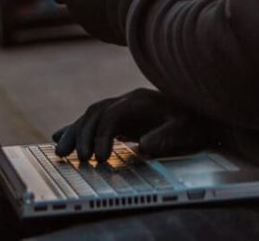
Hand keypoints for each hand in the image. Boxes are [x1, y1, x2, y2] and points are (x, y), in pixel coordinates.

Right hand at [52, 88, 213, 162]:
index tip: (100, 157)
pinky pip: (93, 122)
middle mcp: (126, 100)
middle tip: (80, 158)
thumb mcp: (184, 130)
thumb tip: (144, 146)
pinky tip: (60, 138)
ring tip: (61, 153)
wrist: (198, 113)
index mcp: (140, 100)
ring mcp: (121, 107)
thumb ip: (165, 137)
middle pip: (96, 113)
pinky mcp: (119, 117)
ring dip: (74, 133)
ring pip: (90, 116)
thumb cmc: (192, 121)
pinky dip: (76, 130)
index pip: (113, 114)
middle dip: (83, 135)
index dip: (103, 134)